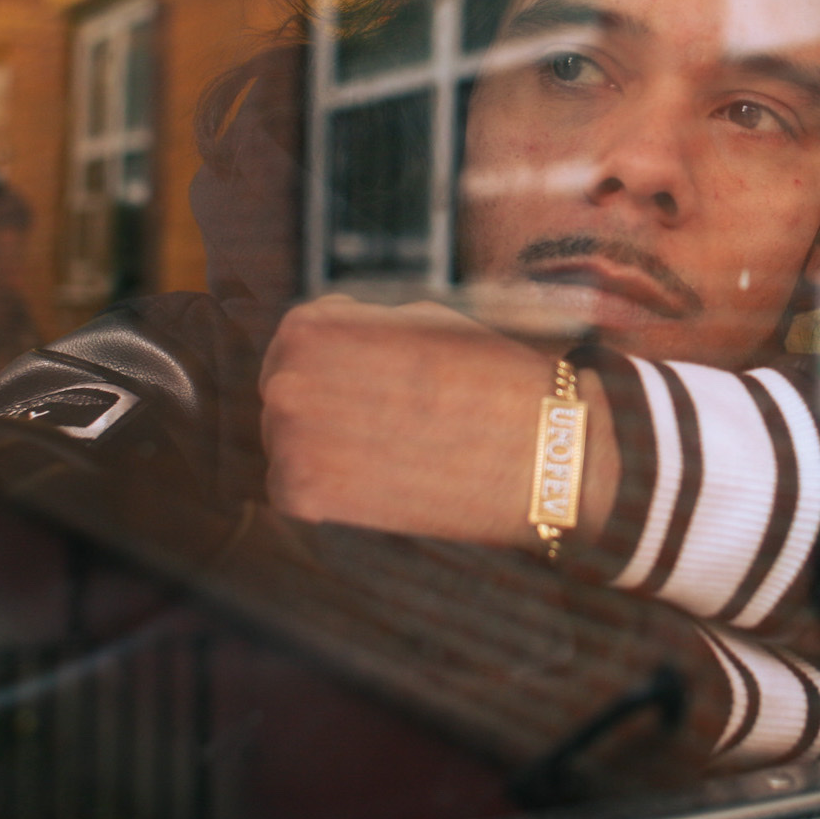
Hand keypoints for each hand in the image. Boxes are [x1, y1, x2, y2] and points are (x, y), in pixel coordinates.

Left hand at [260, 295, 617, 551]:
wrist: (536, 454)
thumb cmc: (487, 379)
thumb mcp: (422, 321)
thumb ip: (366, 329)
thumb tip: (333, 340)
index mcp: (313, 331)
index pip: (293, 342)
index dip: (328, 361)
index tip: (354, 380)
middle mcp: (289, 381)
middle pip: (284, 394)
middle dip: (325, 407)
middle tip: (374, 423)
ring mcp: (291, 441)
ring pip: (284, 444)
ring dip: (323, 449)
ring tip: (380, 454)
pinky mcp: (306, 497)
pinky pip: (290, 491)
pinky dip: (324, 493)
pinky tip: (369, 486)